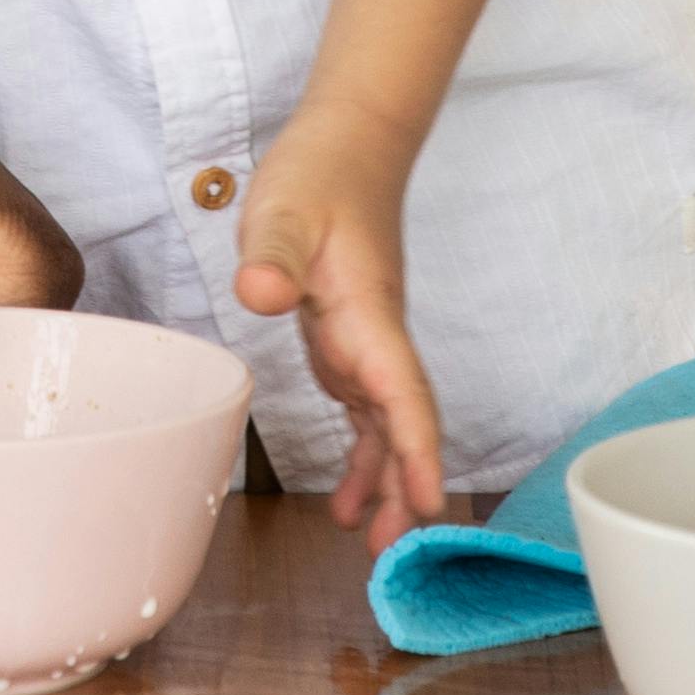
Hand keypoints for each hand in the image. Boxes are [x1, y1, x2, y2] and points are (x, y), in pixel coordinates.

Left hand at [232, 116, 451, 537]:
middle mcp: (377, 335)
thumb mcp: (285, 209)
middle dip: (406, 487)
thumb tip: (262, 294)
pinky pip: (365, 408)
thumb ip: (274, 255)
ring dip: (387, 480)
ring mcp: (366, 339)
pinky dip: (364, 451)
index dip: (419, 451)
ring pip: (387, 423)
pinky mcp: (348, 338)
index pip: (403, 393)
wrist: (347, 142)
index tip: (433, 505)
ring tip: (373, 541)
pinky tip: (349, 491)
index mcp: (369, 313)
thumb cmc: (319, 173)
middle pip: (404, 423)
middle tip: (394, 553)